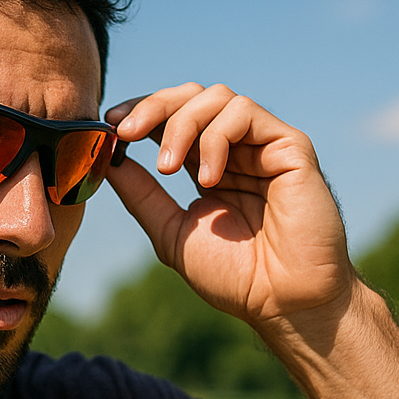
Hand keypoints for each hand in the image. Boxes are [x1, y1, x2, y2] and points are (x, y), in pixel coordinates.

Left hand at [105, 83, 354, 332]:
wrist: (283, 302)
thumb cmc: (235, 276)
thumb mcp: (172, 232)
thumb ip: (142, 195)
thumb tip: (107, 158)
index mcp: (209, 165)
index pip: (174, 117)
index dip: (142, 111)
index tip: (111, 126)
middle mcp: (238, 149)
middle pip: (192, 95)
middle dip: (153, 106)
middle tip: (127, 132)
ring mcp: (264, 145)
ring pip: (216, 97)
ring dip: (181, 125)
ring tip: (168, 169)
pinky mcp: (290, 146)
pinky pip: (245, 113)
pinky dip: (216, 138)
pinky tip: (210, 178)